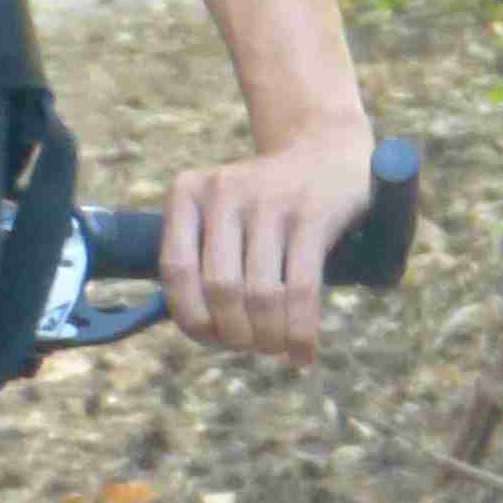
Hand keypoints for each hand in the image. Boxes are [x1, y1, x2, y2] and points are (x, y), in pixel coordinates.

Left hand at [159, 128, 377, 363]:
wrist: (326, 150)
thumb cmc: (264, 203)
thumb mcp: (219, 214)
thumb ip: (200, 259)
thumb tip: (197, 330)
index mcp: (188, 193)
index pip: (176, 270)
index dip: (192, 318)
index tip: (212, 339)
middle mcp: (224, 191)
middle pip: (221, 288)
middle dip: (235, 333)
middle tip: (251, 346)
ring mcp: (270, 200)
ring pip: (261, 294)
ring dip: (269, 337)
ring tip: (277, 349)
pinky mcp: (313, 214)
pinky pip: (301, 289)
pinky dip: (300, 331)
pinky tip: (304, 352)